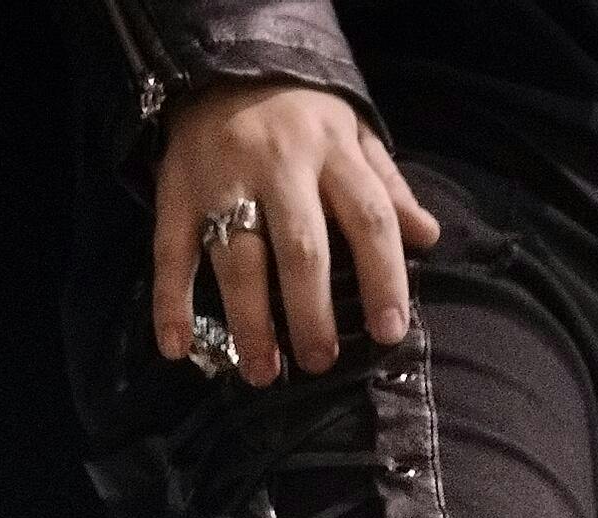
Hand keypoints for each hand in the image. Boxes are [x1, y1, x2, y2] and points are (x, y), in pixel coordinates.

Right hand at [153, 81, 441, 386]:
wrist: (220, 66)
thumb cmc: (299, 118)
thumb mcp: (352, 136)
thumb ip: (387, 187)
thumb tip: (428, 237)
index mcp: (331, 150)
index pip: (369, 217)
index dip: (384, 277)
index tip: (388, 331)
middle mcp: (279, 164)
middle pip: (301, 247)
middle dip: (311, 312)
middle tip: (319, 363)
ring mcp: (223, 180)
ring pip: (238, 258)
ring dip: (249, 322)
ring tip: (263, 372)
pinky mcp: (176, 193)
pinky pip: (171, 253)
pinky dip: (170, 303)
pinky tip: (177, 347)